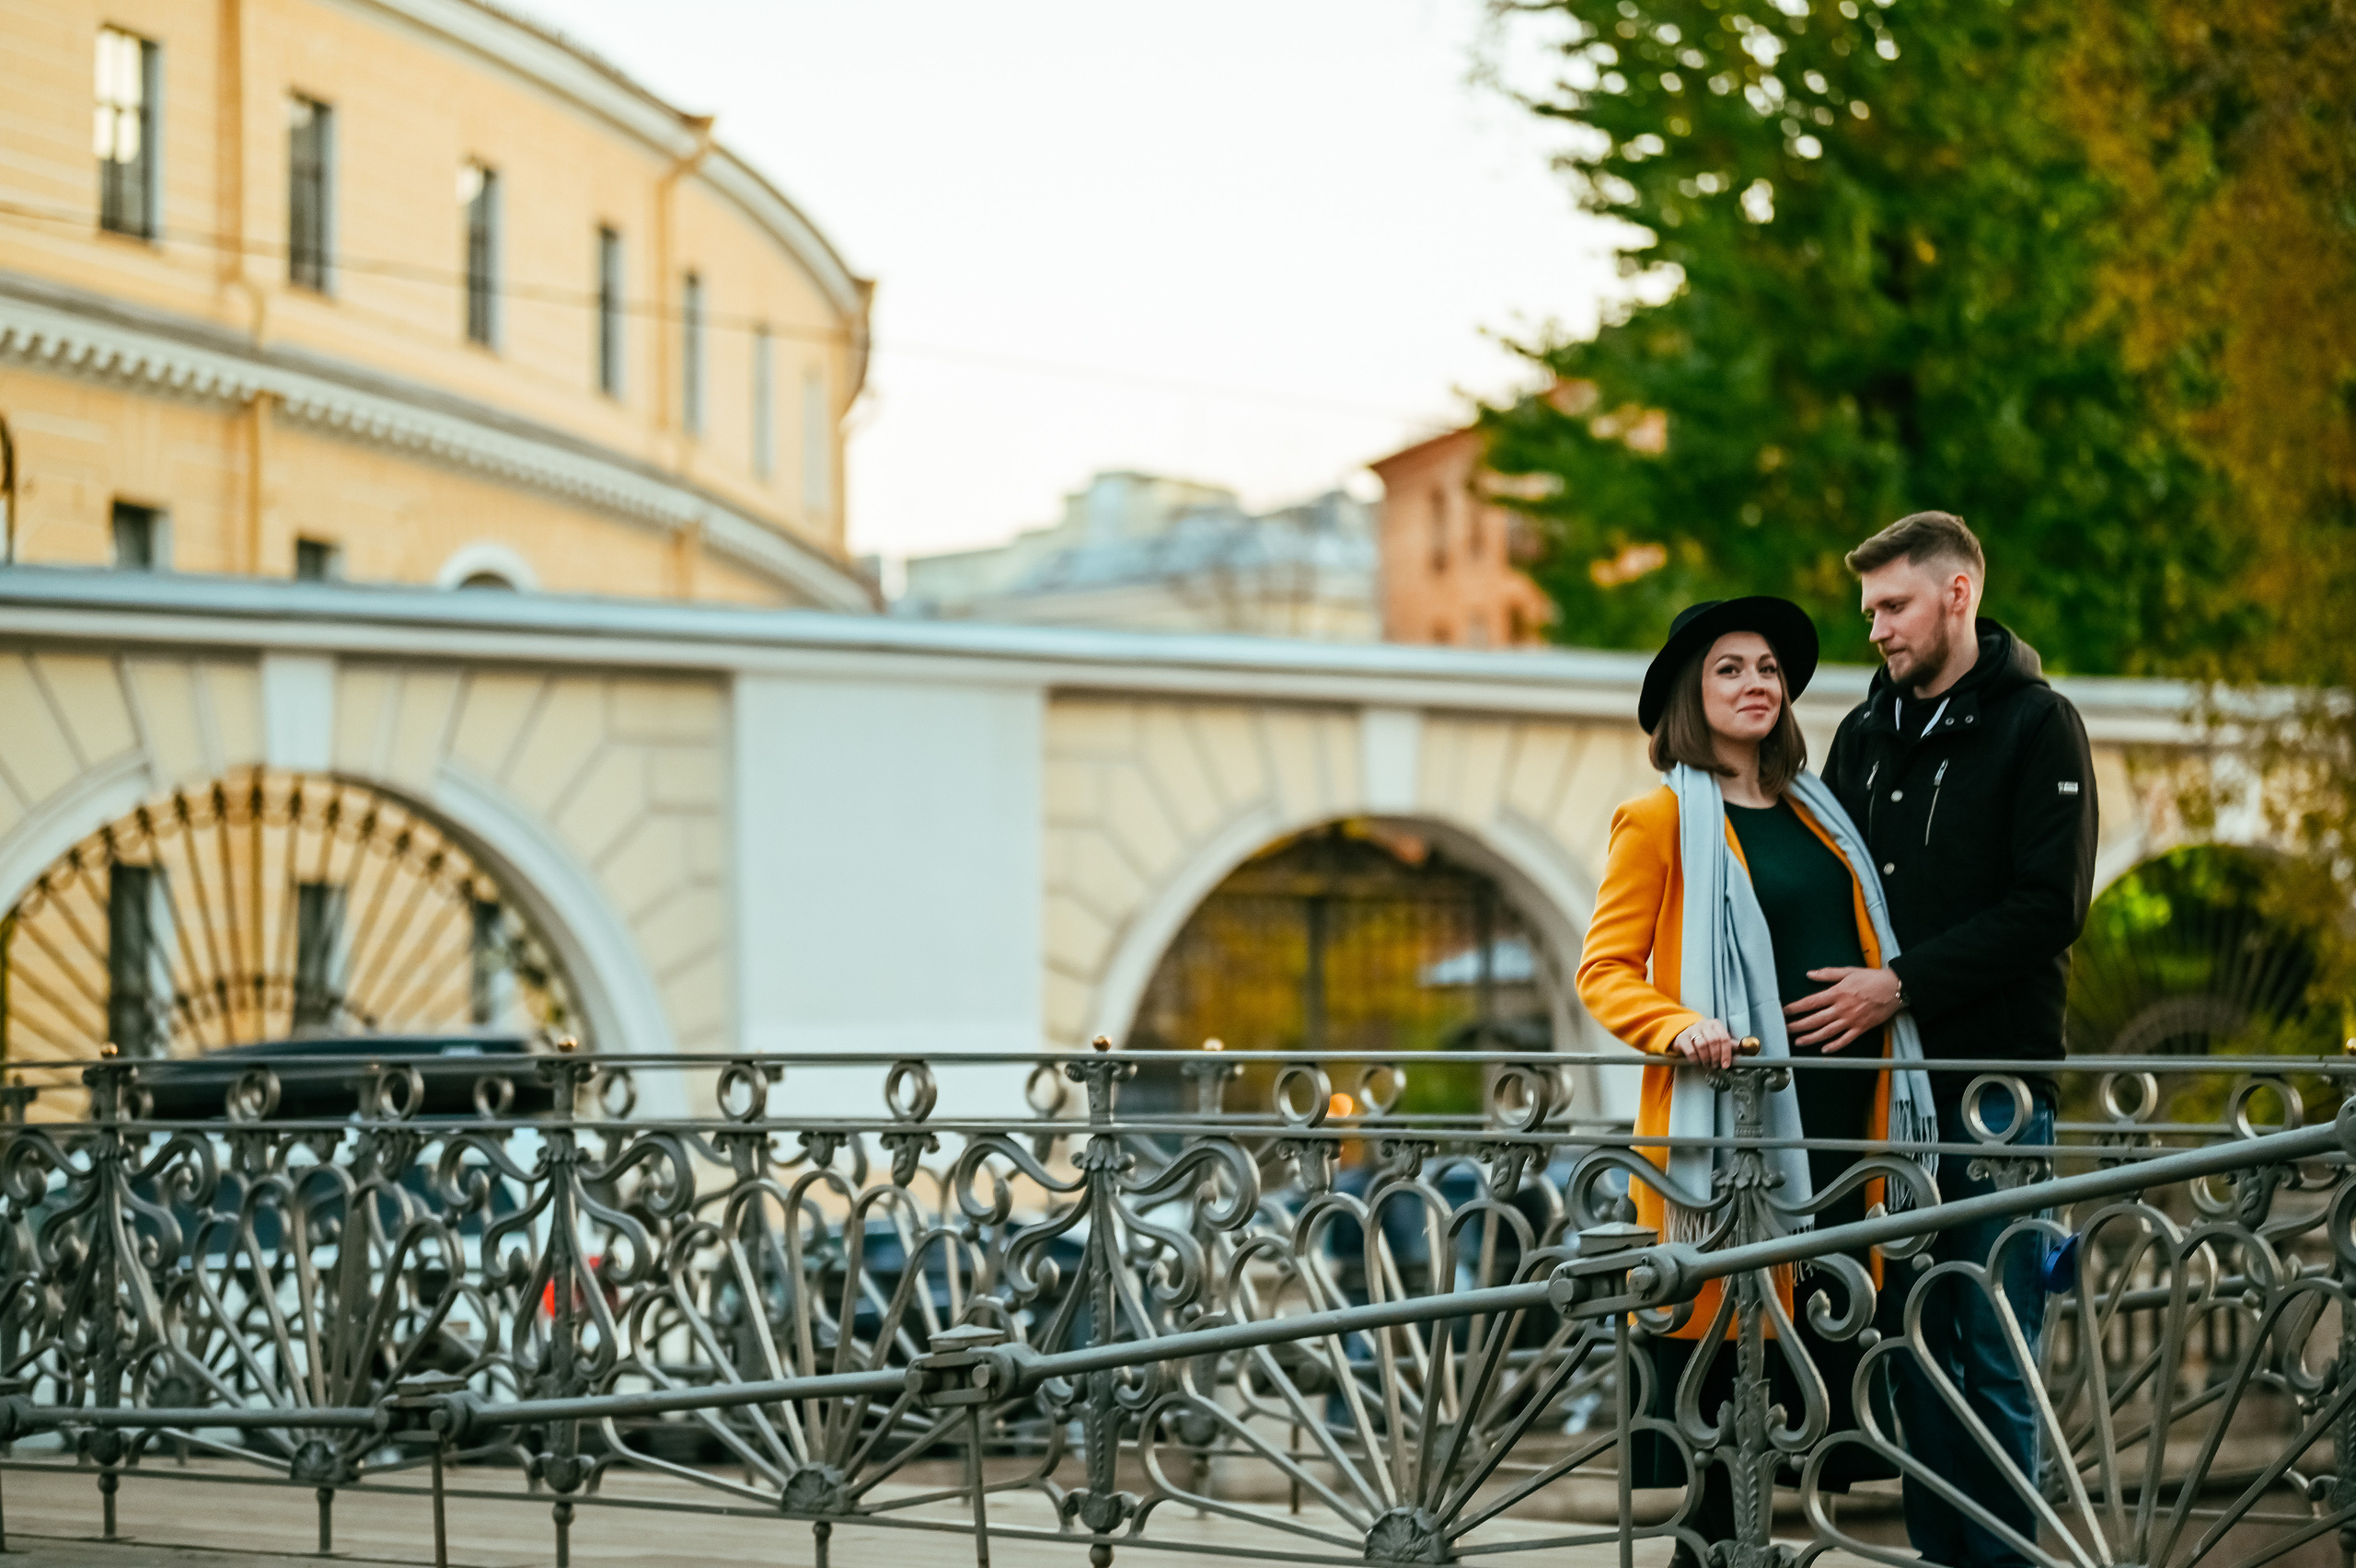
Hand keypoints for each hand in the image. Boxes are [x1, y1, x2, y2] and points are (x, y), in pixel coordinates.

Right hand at [1671, 1017, 1738, 1068]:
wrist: (1684, 1035)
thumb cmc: (1705, 1039)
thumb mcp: (1718, 1040)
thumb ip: (1731, 1045)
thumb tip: (1747, 1050)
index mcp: (1715, 1024)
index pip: (1724, 1038)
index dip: (1726, 1053)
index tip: (1725, 1065)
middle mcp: (1703, 1024)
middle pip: (1713, 1041)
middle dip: (1716, 1057)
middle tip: (1716, 1066)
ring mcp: (1691, 1030)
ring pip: (1702, 1045)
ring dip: (1706, 1059)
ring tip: (1708, 1065)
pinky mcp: (1681, 1038)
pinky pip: (1690, 1050)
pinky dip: (1696, 1060)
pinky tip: (1698, 1063)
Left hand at [1783, 966, 1903, 1051]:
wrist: (1894, 988)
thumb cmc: (1871, 978)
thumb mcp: (1848, 971)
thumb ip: (1828, 974)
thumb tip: (1809, 974)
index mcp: (1837, 993)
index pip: (1811, 1002)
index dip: (1796, 1008)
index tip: (1785, 1011)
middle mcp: (1842, 1008)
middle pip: (1815, 1019)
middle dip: (1798, 1025)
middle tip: (1786, 1029)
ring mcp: (1851, 1020)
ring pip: (1827, 1032)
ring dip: (1811, 1038)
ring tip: (1798, 1042)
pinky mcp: (1861, 1028)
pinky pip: (1845, 1040)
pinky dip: (1834, 1046)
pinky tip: (1824, 1050)